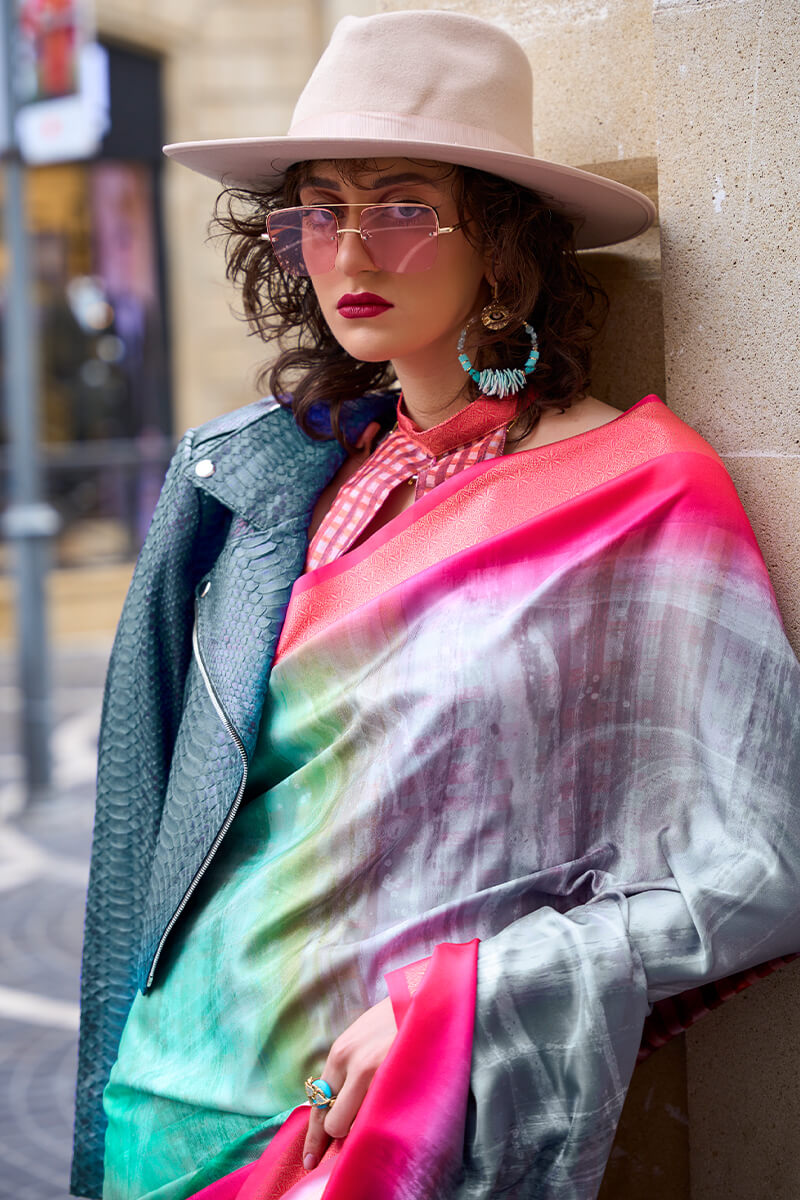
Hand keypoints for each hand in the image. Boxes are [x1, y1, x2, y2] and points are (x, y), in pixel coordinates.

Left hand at [302, 995, 396, 1170]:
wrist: (432, 999)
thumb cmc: (399, 1017)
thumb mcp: (364, 1036)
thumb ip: (348, 1067)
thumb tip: (334, 1101)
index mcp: (341, 1052)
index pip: (318, 1102)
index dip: (315, 1135)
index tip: (311, 1159)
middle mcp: (351, 1063)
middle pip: (332, 1122)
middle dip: (339, 1134)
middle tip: (339, 1150)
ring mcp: (375, 1073)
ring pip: (356, 1125)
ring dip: (362, 1128)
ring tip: (379, 1113)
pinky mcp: (398, 1081)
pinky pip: (380, 1118)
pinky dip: (382, 1121)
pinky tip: (391, 1110)